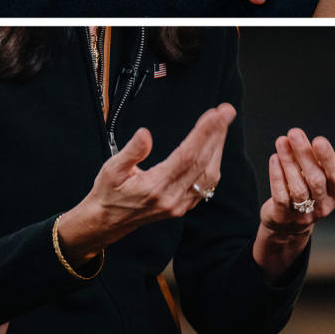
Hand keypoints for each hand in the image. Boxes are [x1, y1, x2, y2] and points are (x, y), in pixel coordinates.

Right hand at [56, 104, 234, 263]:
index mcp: (155, 187)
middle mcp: (172, 197)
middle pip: (202, 161)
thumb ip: (131, 152)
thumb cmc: (109, 193)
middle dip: (216, 133)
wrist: (108, 222)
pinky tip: (215, 145)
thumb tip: (145, 134)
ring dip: (218, 146)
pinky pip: (207, 183)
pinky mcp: (185, 205)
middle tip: (226, 111)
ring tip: (222, 123)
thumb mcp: (111, 170)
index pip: (186, 156)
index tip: (215, 115)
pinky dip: (214, 161)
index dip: (203, 133)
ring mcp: (181, 204)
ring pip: (209, 173)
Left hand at [252, 129, 334, 278]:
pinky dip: (277, 177)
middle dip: (304, 155)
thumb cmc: (314, 189)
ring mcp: (304, 213)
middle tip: (294, 132)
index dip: (328, 158)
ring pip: (297, 188)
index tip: (318, 140)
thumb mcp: (330, 174)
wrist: (290, 222)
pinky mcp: (284, 216)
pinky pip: (281, 196)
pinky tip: (274, 158)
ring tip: (282, 141)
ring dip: (289, 162)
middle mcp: (323, 204)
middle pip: (315, 180)